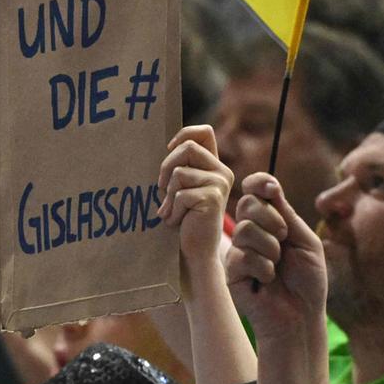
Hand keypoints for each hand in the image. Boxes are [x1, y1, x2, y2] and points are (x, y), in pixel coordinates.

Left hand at [156, 125, 233, 297]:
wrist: (193, 252)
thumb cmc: (182, 220)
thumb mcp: (180, 189)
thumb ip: (179, 167)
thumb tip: (163, 146)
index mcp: (214, 166)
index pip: (204, 132)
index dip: (184, 134)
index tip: (169, 149)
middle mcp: (222, 171)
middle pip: (186, 147)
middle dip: (166, 167)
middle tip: (162, 191)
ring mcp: (219, 183)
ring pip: (179, 172)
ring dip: (168, 195)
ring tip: (172, 212)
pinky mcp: (213, 198)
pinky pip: (179, 194)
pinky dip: (172, 209)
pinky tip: (178, 222)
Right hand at [226, 173, 325, 336]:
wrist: (301, 315)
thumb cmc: (307, 281)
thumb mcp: (305, 241)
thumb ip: (286, 214)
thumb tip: (271, 184)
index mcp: (268, 221)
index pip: (254, 191)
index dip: (259, 183)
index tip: (271, 188)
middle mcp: (250, 232)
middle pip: (247, 203)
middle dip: (270, 218)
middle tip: (283, 238)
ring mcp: (238, 251)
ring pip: (245, 229)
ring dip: (269, 247)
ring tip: (277, 266)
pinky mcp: (230, 271)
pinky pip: (242, 256)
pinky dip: (262, 268)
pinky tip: (266, 282)